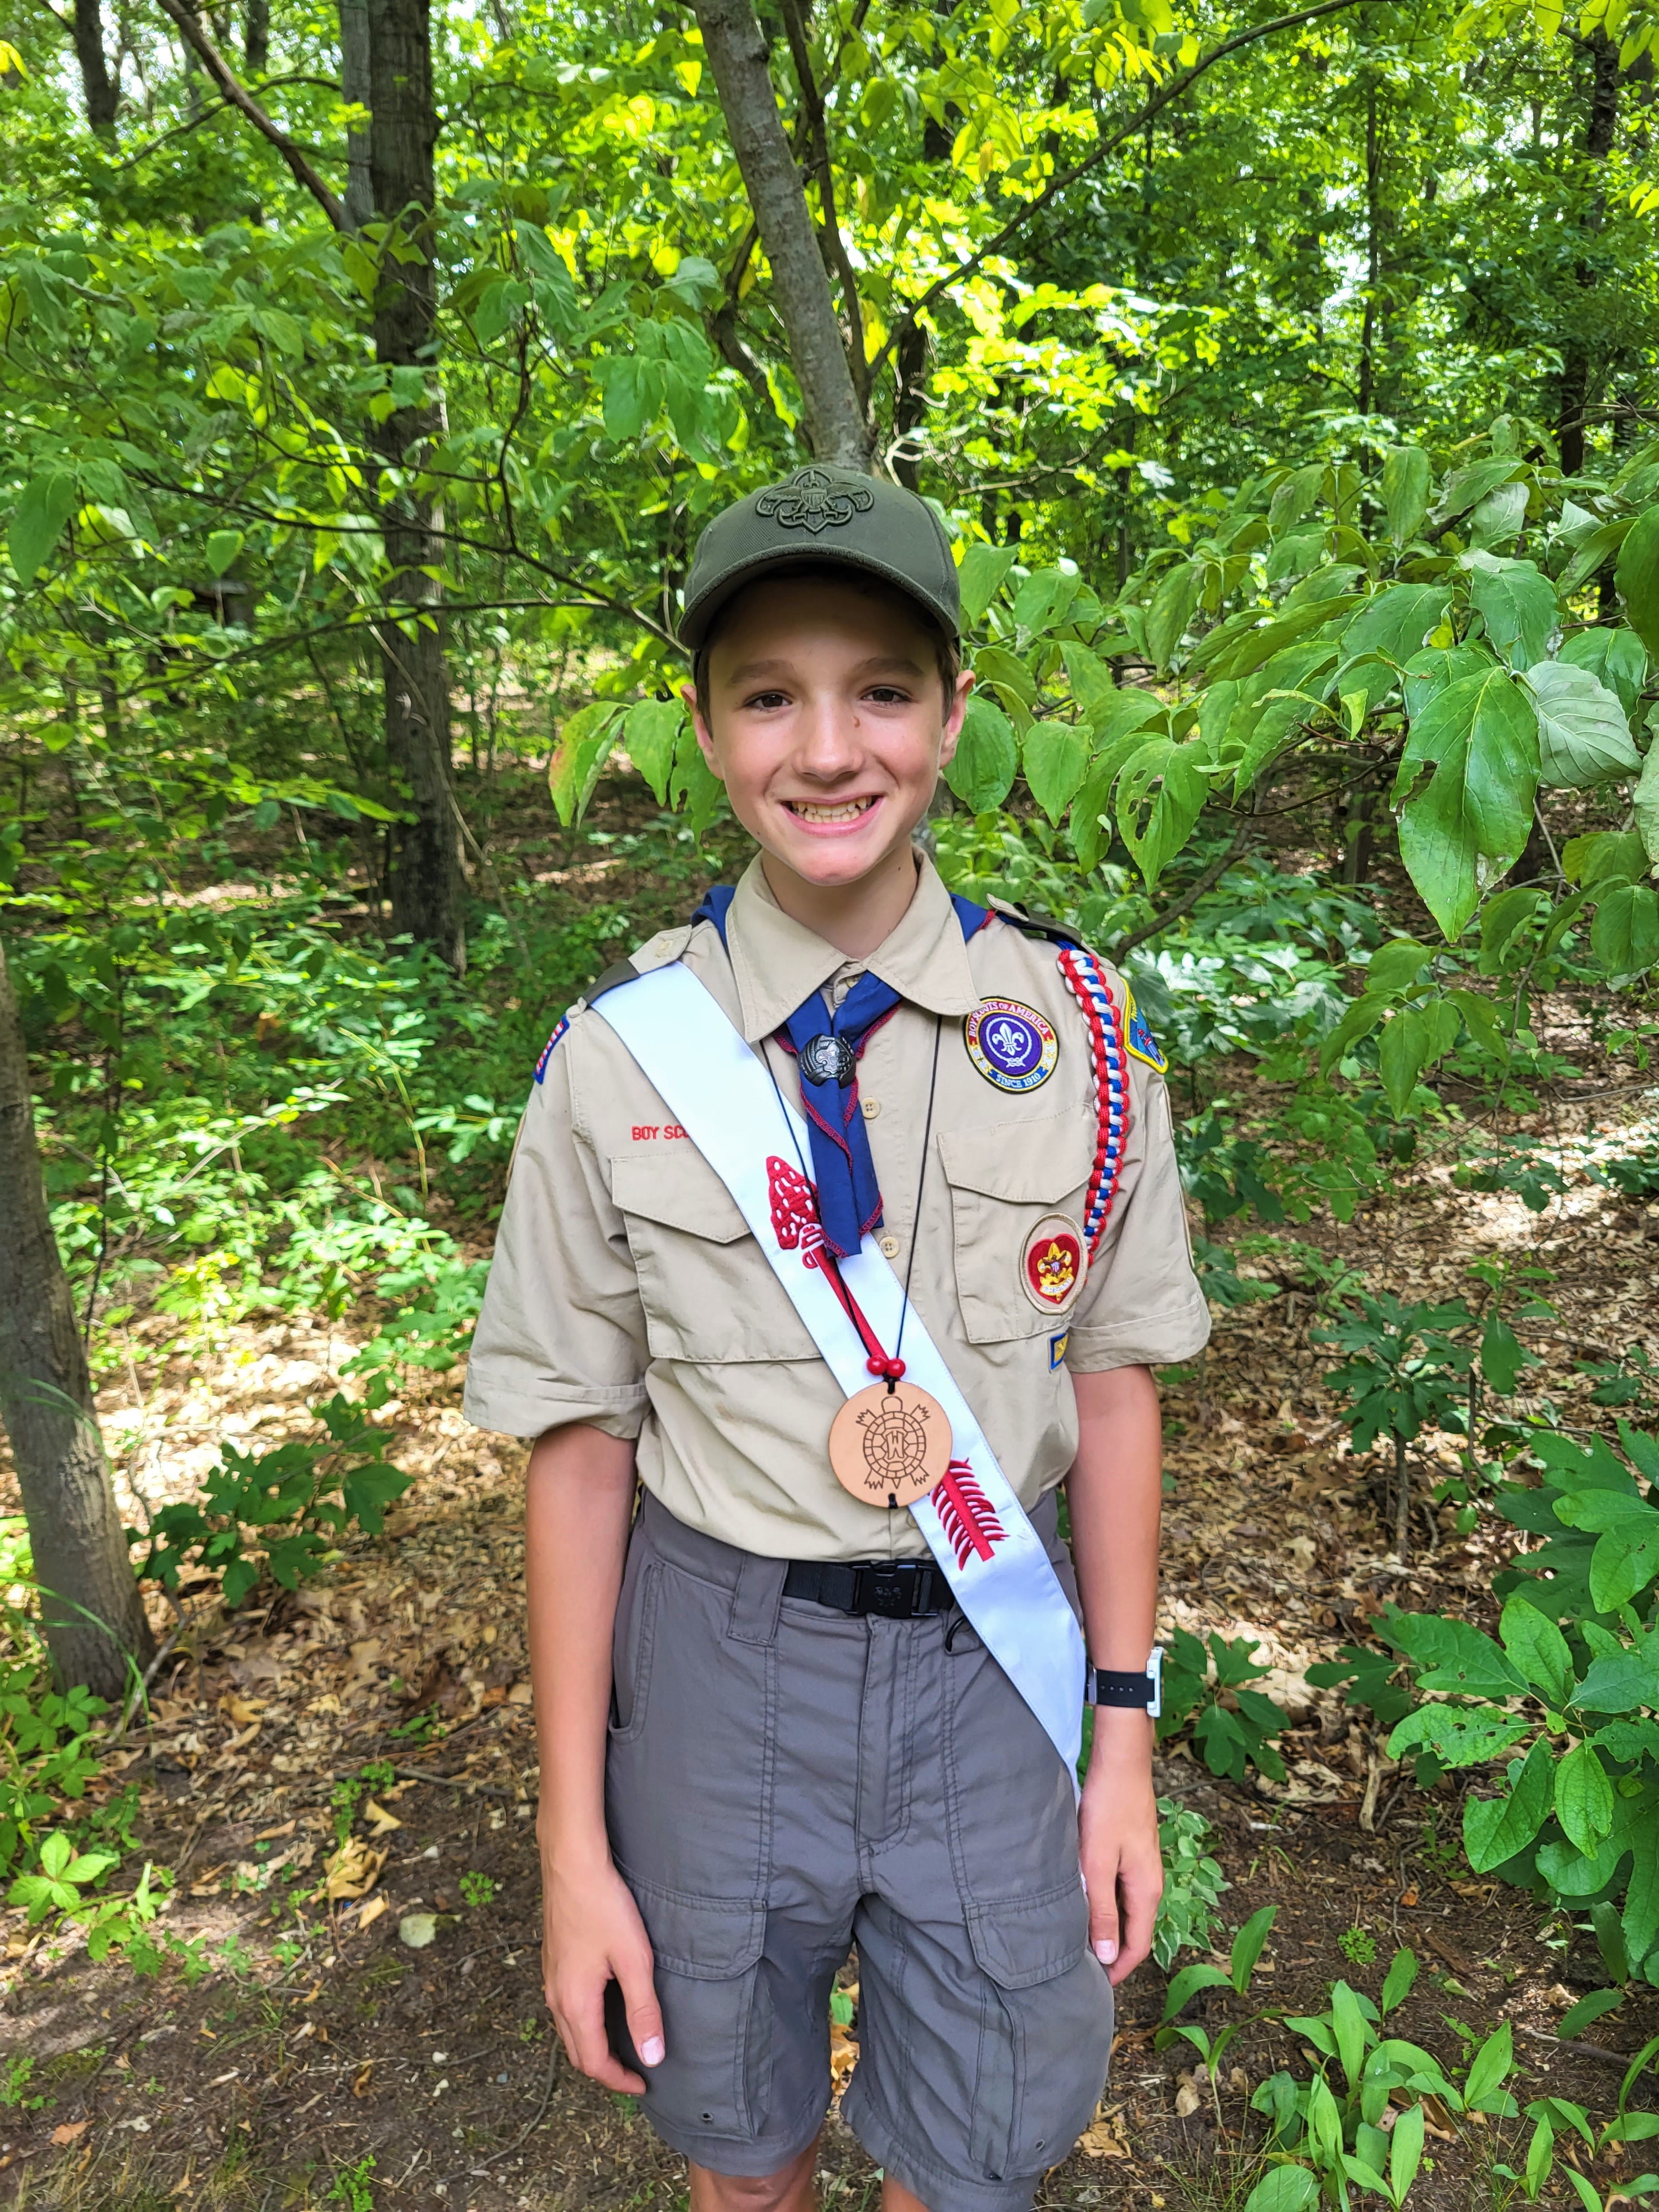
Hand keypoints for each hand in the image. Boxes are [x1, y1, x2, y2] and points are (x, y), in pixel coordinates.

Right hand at [541, 1846, 664, 2092]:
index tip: (645, 2085)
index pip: (594, 2063)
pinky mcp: (552, 1962)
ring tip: (623, 2045)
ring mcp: (550, 1979)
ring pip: (568, 2030)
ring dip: (593, 2046)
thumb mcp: (634, 1959)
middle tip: (635, 2072)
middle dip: (605, 2069)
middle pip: (577, 2053)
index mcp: (575, 2004)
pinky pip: (564, 2008)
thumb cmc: (604, 1906)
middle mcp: (556, 1997)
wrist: (571, 1863)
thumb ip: (643, 2010)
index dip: (619, 2081)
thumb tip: (652, 2057)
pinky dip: (583, 2024)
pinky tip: (603, 2008)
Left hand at [1078, 1712, 1161, 1986]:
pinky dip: (1106, 1904)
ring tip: (1078, 1939)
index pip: (1138, 1945)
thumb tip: (1107, 1956)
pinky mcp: (1130, 1851)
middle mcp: (1150, 1882)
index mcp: (1146, 1890)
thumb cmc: (1109, 1809)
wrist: (1121, 1762)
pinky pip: (1121, 1889)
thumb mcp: (1098, 1863)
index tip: (1096, 1986)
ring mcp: (1141, 1865)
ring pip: (1127, 1909)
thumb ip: (1103, 1910)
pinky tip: (1083, 1901)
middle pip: (1135, 1930)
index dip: (1119, 1970)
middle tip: (1082, 1968)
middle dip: (1113, 1953)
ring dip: (1108, 1927)